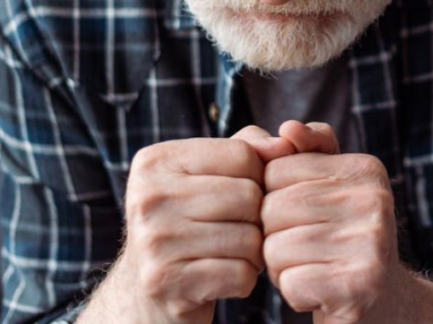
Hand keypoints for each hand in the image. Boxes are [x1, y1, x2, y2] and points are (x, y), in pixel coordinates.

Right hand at [119, 136, 268, 323]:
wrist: (152, 286)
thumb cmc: (193, 218)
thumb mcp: (212, 173)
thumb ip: (250, 147)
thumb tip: (285, 145)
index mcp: (157, 161)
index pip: (242, 155)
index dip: (259, 176)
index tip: (241, 194)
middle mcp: (148, 197)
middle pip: (248, 196)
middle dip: (258, 217)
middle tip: (242, 229)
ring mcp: (152, 241)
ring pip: (249, 238)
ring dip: (255, 251)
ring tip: (235, 252)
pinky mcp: (164, 281)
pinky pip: (240, 274)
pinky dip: (246, 278)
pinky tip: (226, 276)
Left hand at [257, 122, 402, 322]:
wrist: (382, 302)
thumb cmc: (341, 239)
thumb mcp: (329, 188)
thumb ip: (306, 152)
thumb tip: (287, 128)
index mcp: (366, 168)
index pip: (276, 171)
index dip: (274, 200)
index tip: (304, 218)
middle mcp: (375, 199)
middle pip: (272, 208)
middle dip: (274, 236)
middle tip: (307, 250)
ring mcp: (372, 242)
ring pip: (275, 247)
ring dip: (281, 268)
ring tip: (313, 269)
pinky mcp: (361, 284)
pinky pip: (289, 282)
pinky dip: (293, 294)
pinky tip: (319, 292)